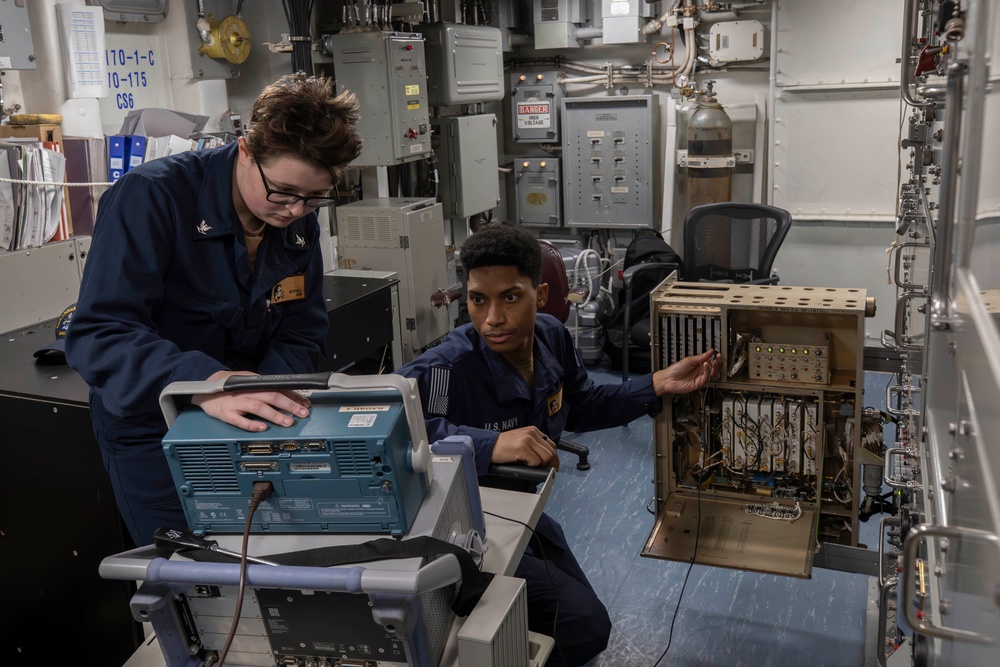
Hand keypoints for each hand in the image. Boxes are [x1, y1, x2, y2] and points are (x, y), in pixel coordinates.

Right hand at [191, 370, 311, 431]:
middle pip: (271, 397)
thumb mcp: (248, 382)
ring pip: (258, 408)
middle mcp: (247, 392)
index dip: (293, 396)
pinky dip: (251, 424)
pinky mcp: (226, 413)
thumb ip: (265, 387)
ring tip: (287, 422)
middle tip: (302, 413)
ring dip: (274, 415)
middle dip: (289, 405)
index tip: (305, 404)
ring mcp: (236, 403)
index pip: (278, 389)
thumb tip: (287, 394)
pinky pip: (239, 420)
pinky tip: (262, 428)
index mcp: (254, 384)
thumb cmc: (229, 386)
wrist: (204, 389)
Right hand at [492, 426, 559, 470]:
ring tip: (533, 467)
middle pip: (551, 452)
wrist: (488, 446)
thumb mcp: (522, 440)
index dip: (554, 458)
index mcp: (534, 430)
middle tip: (546, 471)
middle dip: (551, 464)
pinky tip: (524, 464)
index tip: (553, 466)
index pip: (552, 445)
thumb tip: (547, 458)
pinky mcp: (522, 448)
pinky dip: (532, 466)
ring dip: (542, 465)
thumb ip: (534, 444)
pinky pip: (536, 462)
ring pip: (546, 457)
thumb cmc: (504, 446)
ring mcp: (527, 440)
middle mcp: (532, 433)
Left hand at [652, 349, 720, 395]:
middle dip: (718, 362)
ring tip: (714, 361)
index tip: (717, 353)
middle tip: (718, 357)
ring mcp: (700, 377)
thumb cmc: (676, 370)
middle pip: (714, 368)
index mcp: (699, 364)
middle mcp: (701, 371)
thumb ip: (701, 357)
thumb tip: (710, 351)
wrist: (668, 379)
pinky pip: (706, 377)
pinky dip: (707, 371)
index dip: (715, 357)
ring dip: (715, 367)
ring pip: (713, 373)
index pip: (711, 360)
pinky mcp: (699, 383)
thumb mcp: (689, 360)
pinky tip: (706, 365)